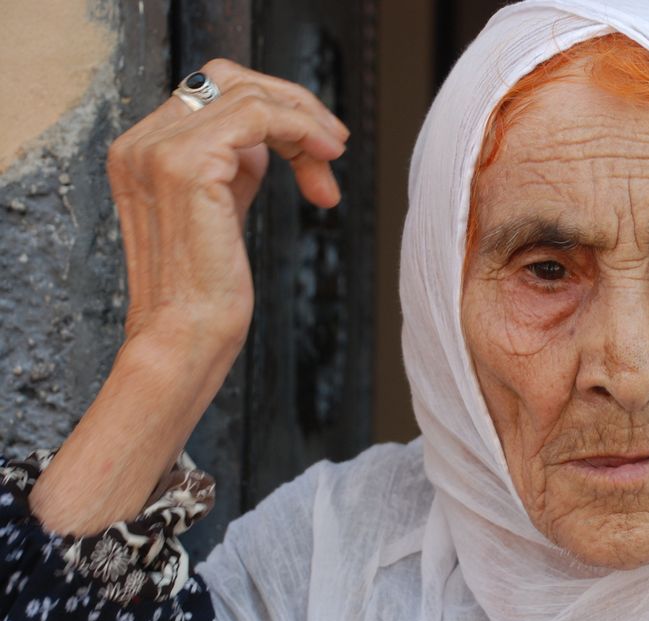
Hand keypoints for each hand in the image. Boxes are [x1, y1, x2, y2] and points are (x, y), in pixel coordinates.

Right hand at [30, 60, 348, 535]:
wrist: (185, 340)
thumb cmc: (207, 292)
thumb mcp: (222, 213)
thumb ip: (236, 167)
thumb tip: (272, 140)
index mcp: (141, 151)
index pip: (211, 93)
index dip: (275, 112)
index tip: (320, 150)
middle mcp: (139, 143)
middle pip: (228, 79)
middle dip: (292, 104)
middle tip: (335, 144)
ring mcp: (158, 150)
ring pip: (247, 93)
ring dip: (304, 121)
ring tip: (334, 160)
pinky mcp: (188, 166)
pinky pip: (257, 116)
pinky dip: (299, 127)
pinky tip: (325, 158)